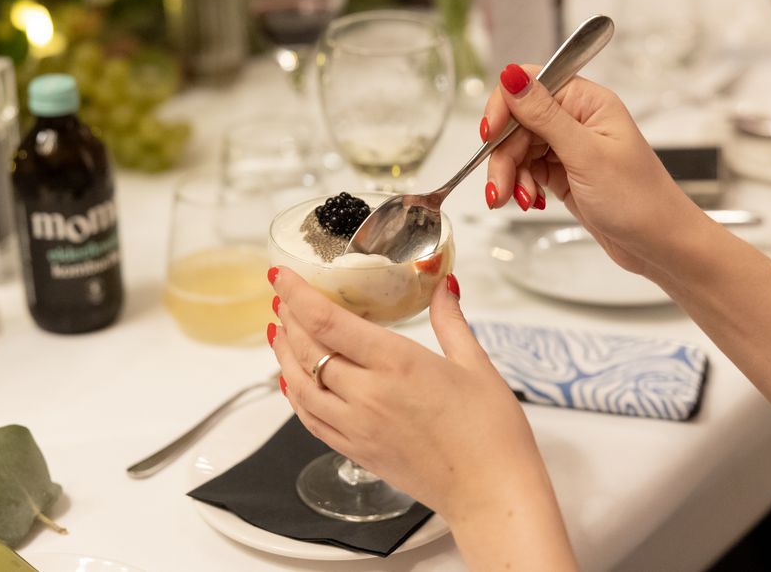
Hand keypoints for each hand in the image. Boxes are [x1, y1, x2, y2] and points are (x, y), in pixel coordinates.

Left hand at [267, 268, 540, 522]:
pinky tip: (293, 381)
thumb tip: (442, 285)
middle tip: (283, 298)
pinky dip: (295, 396)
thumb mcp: (476, 365)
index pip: (328, 322)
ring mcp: (357, 427)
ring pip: (301, 386)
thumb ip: (450, 321)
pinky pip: (311, 420)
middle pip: (308, 350)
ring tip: (279, 332)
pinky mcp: (356, 451)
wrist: (490, 495)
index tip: (281, 276)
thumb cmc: (491, 435)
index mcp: (397, 364)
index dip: (297, 295)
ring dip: (285, 356)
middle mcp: (368, 395)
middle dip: (289, 319)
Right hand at [482, 63, 707, 275]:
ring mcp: (568, 146)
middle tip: (500, 188)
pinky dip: (520, 185)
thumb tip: (511, 76)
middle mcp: (576, 118)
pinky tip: (530, 201)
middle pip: (516, 122)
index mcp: (587, 102)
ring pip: (516, 148)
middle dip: (503, 155)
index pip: (529, 85)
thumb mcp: (586, 155)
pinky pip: (526, 169)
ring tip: (518, 201)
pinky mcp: (562, 171)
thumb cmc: (638, 199)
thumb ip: (544, 115)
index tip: (489, 135)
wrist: (659, 244)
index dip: (504, 108)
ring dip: (509, 175)